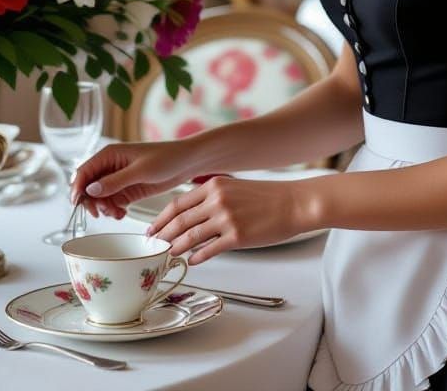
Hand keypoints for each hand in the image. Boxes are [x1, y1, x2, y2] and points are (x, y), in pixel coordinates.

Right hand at [70, 140, 197, 219]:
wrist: (186, 163)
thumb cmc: (166, 158)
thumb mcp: (140, 170)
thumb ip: (115, 181)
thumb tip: (90, 190)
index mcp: (109, 155)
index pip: (84, 171)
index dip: (77, 188)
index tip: (78, 204)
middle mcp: (110, 167)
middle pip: (87, 188)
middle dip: (92, 202)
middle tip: (104, 212)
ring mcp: (117, 180)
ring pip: (98, 199)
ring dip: (103, 209)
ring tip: (118, 213)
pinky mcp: (126, 190)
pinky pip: (110, 203)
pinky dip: (112, 211)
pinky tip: (122, 214)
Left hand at [145, 175, 318, 264]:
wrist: (294, 203)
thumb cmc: (268, 197)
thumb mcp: (235, 188)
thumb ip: (212, 197)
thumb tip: (191, 215)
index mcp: (215, 185)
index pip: (178, 203)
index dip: (161, 219)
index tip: (152, 229)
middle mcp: (217, 199)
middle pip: (179, 220)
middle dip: (162, 236)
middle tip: (152, 247)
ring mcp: (227, 218)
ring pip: (190, 236)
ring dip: (175, 248)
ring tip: (168, 256)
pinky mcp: (237, 236)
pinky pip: (209, 250)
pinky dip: (197, 257)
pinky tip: (192, 261)